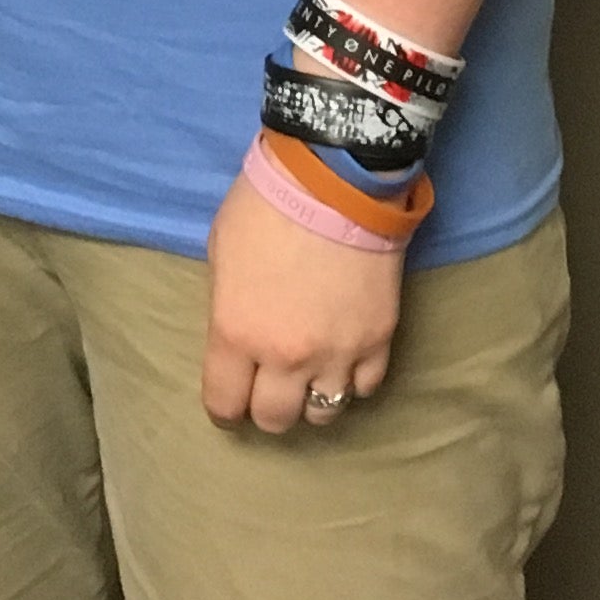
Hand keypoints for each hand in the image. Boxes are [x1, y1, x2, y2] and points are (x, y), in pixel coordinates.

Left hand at [201, 163, 402, 433]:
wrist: (334, 179)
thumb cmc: (265, 205)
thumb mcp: (221, 253)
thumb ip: (228, 306)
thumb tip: (239, 335)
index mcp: (237, 334)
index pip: (224, 404)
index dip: (224, 406)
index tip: (230, 397)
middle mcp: (286, 357)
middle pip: (274, 419)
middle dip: (266, 406)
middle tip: (268, 384)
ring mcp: (337, 354)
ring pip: (323, 415)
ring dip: (311, 398)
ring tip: (309, 375)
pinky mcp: (378, 341)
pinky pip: (364, 388)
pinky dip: (352, 380)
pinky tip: (344, 359)